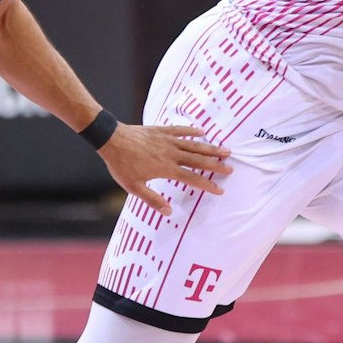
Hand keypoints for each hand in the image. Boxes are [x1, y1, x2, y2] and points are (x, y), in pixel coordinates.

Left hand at [98, 124, 231, 216]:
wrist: (111, 139)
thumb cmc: (121, 165)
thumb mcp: (134, 187)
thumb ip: (152, 199)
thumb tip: (168, 212)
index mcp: (166, 169)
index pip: (192, 178)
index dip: (207, 185)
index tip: (219, 190)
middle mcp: (171, 154)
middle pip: (199, 160)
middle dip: (216, 165)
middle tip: (230, 168)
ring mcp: (168, 140)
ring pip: (194, 145)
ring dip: (211, 148)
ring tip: (226, 151)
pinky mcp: (162, 130)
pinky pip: (181, 130)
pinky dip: (192, 131)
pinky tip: (203, 132)